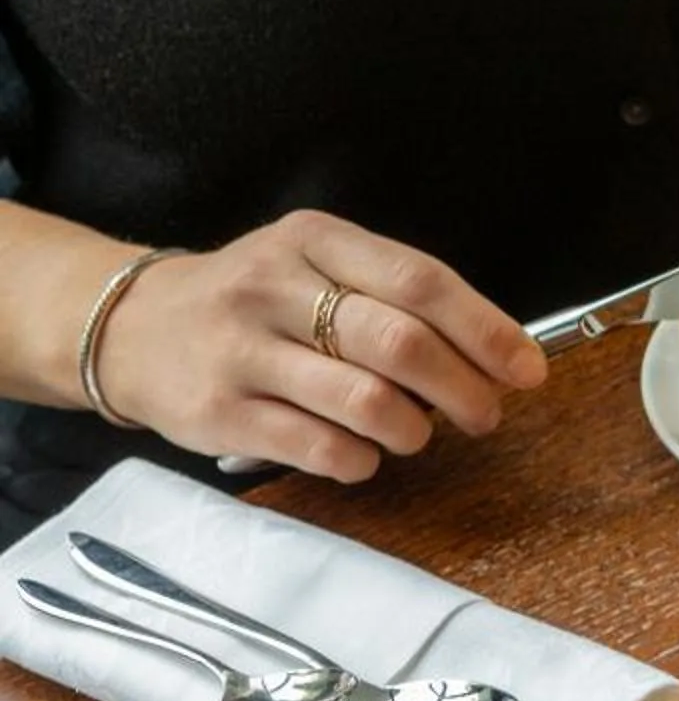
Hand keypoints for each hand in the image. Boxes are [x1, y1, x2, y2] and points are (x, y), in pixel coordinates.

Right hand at [96, 210, 546, 481]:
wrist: (130, 327)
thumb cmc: (255, 303)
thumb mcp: (316, 266)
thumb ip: (397, 297)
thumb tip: (497, 355)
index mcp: (313, 240)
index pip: (420, 282)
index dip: (487, 331)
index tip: (527, 369)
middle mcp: (272, 287)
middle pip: (399, 342)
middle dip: (463, 388)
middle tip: (485, 414)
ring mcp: (241, 350)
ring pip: (364, 399)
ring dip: (413, 429)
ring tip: (417, 434)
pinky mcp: (219, 412)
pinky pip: (318, 446)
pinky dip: (361, 460)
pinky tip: (363, 454)